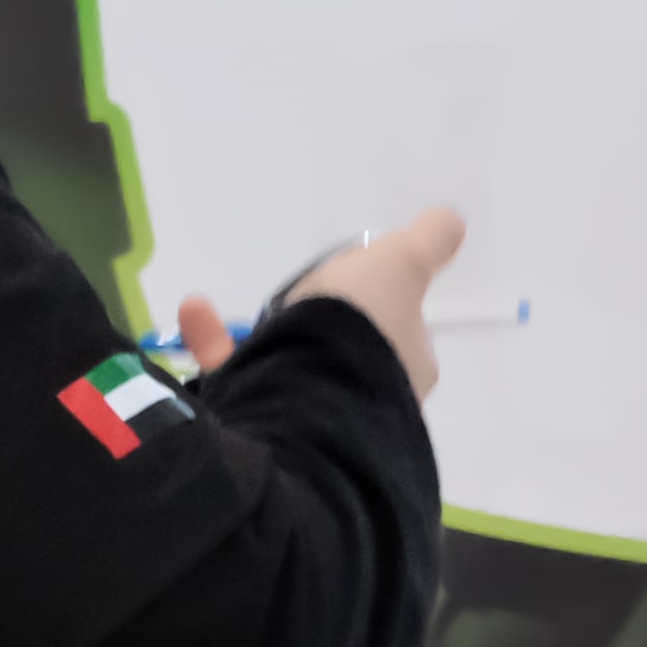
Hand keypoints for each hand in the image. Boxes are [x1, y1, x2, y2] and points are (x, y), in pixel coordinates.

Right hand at [181, 208, 468, 400]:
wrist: (303, 397)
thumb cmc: (358, 329)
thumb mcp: (400, 266)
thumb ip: (425, 244)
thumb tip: (452, 223)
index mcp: (407, 371)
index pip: (400, 335)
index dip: (382, 305)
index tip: (355, 281)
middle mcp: (370, 401)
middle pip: (347, 354)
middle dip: (324, 327)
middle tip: (300, 299)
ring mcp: (315, 417)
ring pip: (294, 370)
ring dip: (273, 337)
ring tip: (257, 313)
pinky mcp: (261, 424)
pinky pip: (234, 376)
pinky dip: (214, 343)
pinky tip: (195, 311)